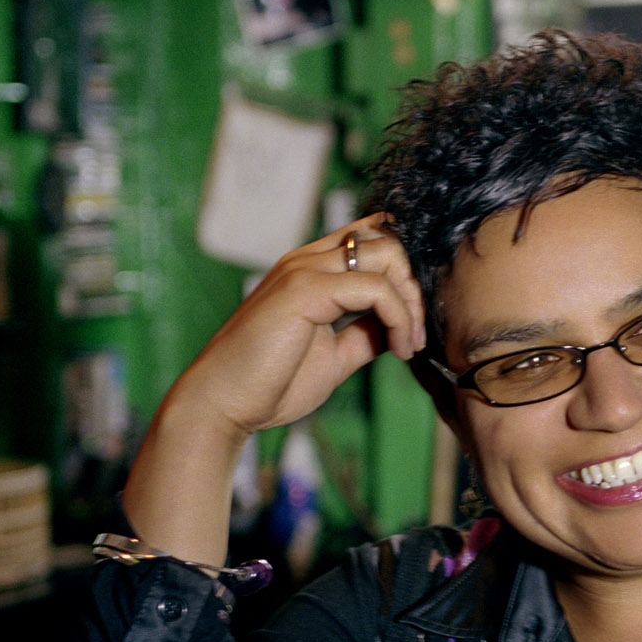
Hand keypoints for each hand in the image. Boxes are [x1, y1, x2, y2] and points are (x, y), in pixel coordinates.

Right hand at [165, 214, 427, 442]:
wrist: (223, 404)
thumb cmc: (270, 384)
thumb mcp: (334, 356)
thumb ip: (365, 335)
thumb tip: (400, 326)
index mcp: (311, 270)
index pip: (370, 237)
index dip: (404, 271)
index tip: (414, 322)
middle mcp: (307, 260)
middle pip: (386, 237)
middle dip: (415, 284)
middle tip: (418, 335)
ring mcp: (304, 270)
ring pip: (386, 253)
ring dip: (412, 300)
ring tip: (410, 344)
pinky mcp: (304, 290)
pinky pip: (375, 287)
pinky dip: (399, 318)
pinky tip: (399, 351)